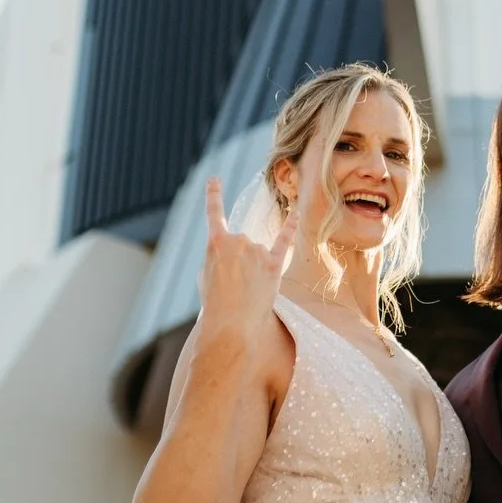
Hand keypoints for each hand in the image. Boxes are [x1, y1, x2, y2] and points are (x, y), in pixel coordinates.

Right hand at [196, 176, 297, 341]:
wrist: (231, 324)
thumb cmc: (214, 303)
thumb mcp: (205, 276)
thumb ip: (219, 258)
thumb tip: (235, 256)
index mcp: (215, 242)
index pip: (213, 213)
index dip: (214, 194)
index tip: (215, 178)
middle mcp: (238, 240)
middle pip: (240, 245)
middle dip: (237, 264)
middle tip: (231, 287)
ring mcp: (257, 251)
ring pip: (256, 254)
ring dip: (252, 271)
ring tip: (245, 292)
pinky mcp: (273, 264)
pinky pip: (283, 241)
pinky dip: (289, 227)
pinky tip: (296, 214)